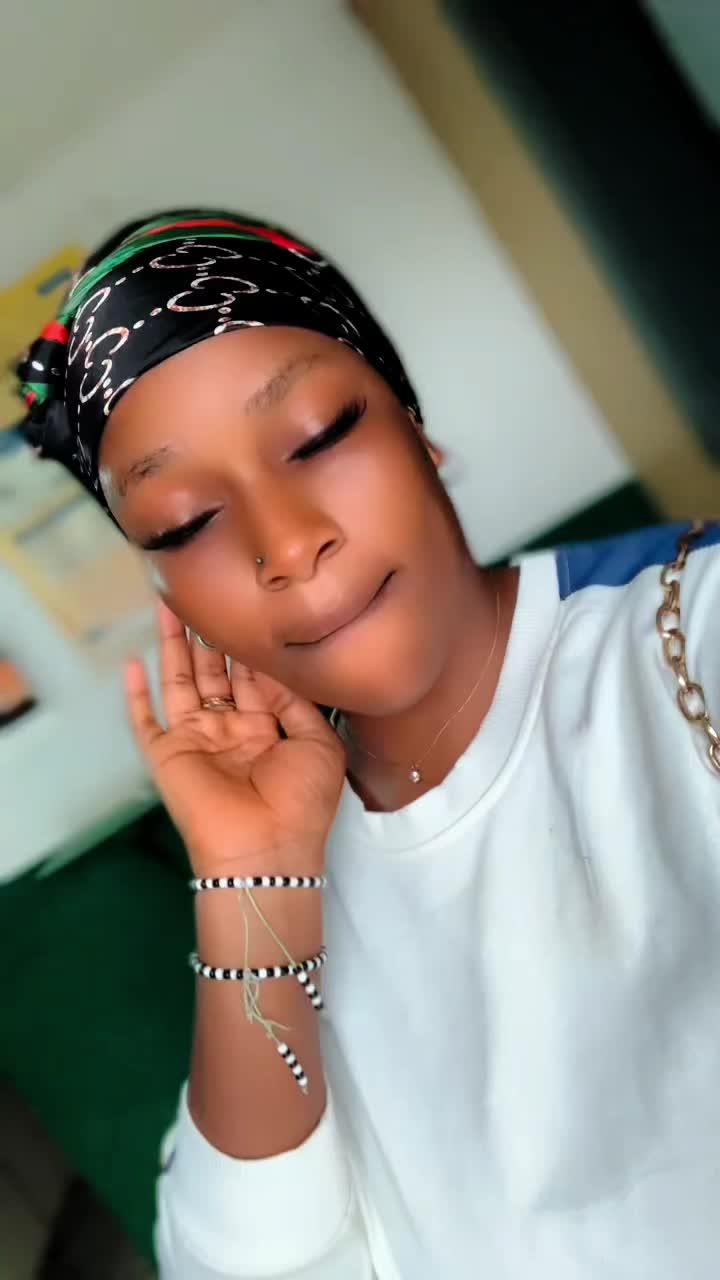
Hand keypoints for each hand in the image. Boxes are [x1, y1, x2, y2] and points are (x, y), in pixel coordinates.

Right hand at [124, 602, 346, 876]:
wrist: (267, 849)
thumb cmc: (302, 803)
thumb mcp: (319, 744)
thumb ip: (297, 701)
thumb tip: (273, 668)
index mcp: (267, 729)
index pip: (254, 677)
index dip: (249, 646)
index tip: (248, 610)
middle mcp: (230, 730)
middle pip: (214, 672)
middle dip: (209, 636)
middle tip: (203, 595)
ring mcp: (197, 741)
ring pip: (180, 683)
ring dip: (173, 647)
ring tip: (169, 607)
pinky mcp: (167, 755)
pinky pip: (144, 720)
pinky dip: (135, 694)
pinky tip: (130, 663)